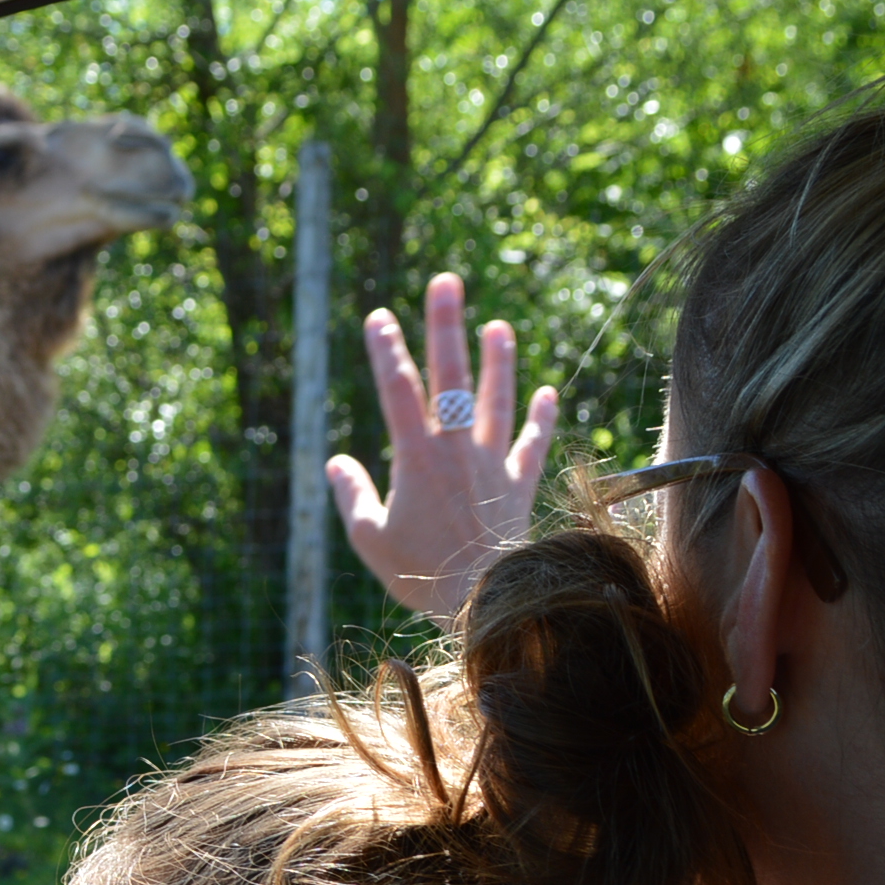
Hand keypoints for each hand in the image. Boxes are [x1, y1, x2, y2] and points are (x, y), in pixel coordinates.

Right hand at [327, 274, 558, 621]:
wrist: (487, 601)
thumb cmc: (420, 575)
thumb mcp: (370, 540)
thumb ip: (352, 496)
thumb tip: (336, 462)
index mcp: (415, 458)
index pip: (397, 391)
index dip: (386, 350)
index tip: (379, 316)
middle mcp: (455, 449)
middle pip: (450, 376)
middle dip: (446, 326)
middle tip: (447, 283)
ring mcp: (491, 463)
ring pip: (496, 400)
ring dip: (498, 361)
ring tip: (498, 327)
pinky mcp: (518, 485)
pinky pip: (532, 445)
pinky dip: (542, 419)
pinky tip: (548, 393)